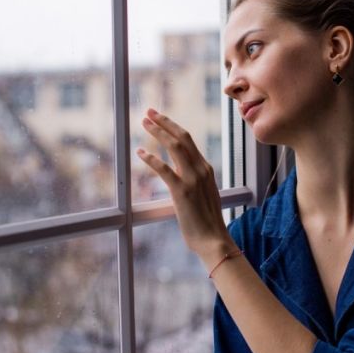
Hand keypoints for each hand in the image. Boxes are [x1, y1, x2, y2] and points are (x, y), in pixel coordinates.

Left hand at [136, 108, 234, 262]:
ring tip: (144, 123)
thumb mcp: (203, 194)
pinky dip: (151, 159)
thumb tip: (180, 172)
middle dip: (164, 122)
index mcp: (206, 169)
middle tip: (148, 112)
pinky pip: (164, 169)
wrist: (213, 239)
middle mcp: (201, 169)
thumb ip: (194, 180)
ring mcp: (192, 179)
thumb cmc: (206, 221)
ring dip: (157, 132)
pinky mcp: (182, 191)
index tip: (160, 118)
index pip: (188, 140)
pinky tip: (140, 153)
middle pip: (182, 137)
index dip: (173, 127)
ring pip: (174, 147)